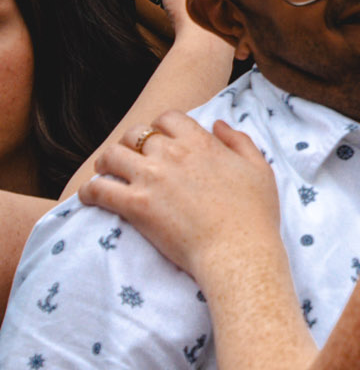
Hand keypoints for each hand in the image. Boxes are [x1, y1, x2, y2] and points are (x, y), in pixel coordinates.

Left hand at [84, 114, 280, 285]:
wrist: (239, 250)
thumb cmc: (255, 214)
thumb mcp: (259, 169)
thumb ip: (239, 141)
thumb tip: (218, 124)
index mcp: (201, 143)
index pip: (167, 119)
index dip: (159, 128)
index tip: (159, 143)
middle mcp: (172, 154)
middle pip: (134, 134)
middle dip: (129, 144)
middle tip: (130, 160)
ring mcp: (151, 178)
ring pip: (111, 156)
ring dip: (106, 163)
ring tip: (107, 175)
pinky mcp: (135, 205)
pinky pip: (98, 189)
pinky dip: (90, 191)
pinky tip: (91, 196)